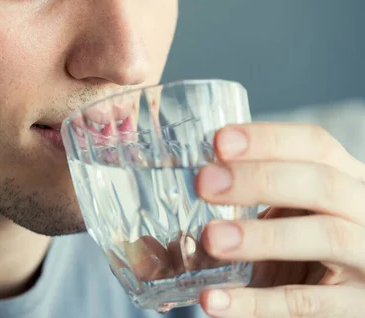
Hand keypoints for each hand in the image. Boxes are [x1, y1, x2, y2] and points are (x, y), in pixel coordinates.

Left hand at [195, 123, 364, 316]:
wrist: (350, 296)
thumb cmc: (305, 251)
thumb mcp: (285, 220)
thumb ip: (235, 217)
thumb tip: (147, 241)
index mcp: (346, 180)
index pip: (315, 146)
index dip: (269, 139)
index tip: (218, 141)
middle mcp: (364, 212)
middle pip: (321, 184)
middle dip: (260, 179)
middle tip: (204, 183)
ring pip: (325, 237)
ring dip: (262, 235)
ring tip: (210, 238)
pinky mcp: (356, 307)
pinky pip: (306, 304)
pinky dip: (257, 303)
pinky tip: (213, 301)